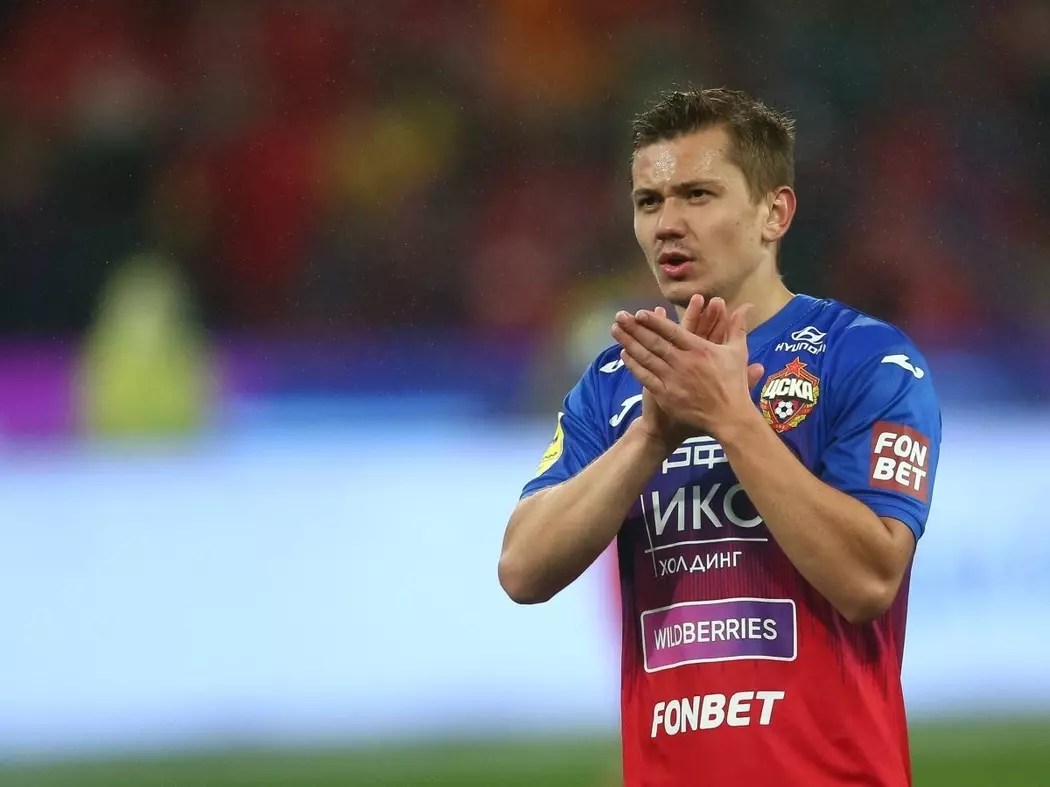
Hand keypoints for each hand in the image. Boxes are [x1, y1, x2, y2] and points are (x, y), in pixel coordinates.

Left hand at [611, 296, 764, 447]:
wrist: (728, 418)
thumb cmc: (733, 384)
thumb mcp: (738, 353)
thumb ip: (737, 327)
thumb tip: (746, 306)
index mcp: (699, 350)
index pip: (672, 331)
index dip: (655, 321)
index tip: (639, 313)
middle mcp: (683, 362)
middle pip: (654, 342)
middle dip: (635, 328)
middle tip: (619, 316)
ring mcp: (672, 379)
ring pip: (646, 357)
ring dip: (629, 343)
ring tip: (615, 330)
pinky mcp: (666, 395)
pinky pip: (646, 377)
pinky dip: (634, 366)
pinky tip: (623, 355)